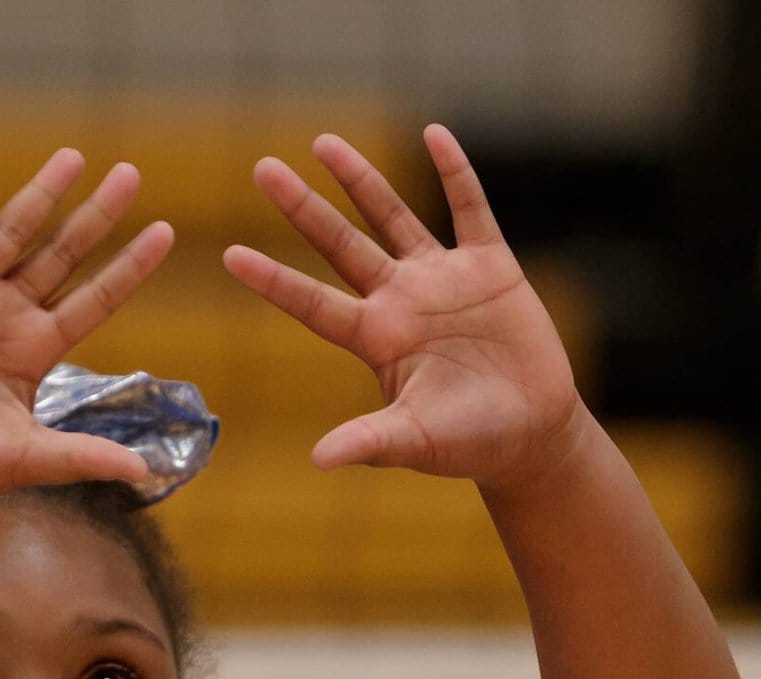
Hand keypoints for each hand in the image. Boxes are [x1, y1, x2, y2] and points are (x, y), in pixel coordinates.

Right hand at [0, 149, 174, 510]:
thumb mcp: (23, 458)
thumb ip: (79, 456)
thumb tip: (143, 472)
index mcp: (34, 349)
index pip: (94, 299)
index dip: (128, 267)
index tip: (165, 231)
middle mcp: (4, 315)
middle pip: (61, 255)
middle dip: (95, 216)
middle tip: (130, 173)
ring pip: (7, 234)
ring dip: (38, 197)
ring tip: (73, 157)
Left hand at [222, 124, 586, 492]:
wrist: (531, 434)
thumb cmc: (469, 444)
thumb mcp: (416, 442)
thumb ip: (370, 442)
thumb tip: (318, 461)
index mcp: (377, 340)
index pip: (314, 303)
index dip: (275, 280)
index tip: (230, 255)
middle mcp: (401, 301)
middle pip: (340, 244)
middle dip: (303, 207)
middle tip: (262, 168)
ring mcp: (443, 280)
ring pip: (392, 217)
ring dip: (360, 181)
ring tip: (323, 144)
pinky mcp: (491, 268)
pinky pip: (470, 209)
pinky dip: (456, 173)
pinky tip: (435, 135)